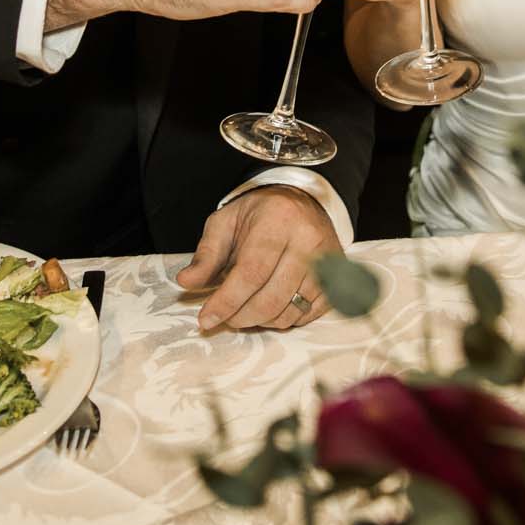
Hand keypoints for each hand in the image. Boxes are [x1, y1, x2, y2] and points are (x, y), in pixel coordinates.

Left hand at [175, 186, 340, 330]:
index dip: (227, 301)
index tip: (206, 319)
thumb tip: (186, 283)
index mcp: (278, 220)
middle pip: (271, 297)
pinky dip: (284, 320)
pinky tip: (270, 308)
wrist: (303, 202)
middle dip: (241, 317)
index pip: (251, 272)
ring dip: (261, 321)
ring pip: (289, 311)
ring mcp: (328, 262)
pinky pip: (308, 315)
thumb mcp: (226, 223)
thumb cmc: (259, 215)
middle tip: (225, 317)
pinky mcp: (337, 279)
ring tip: (244, 311)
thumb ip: (206, 254)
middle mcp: (308, 241)